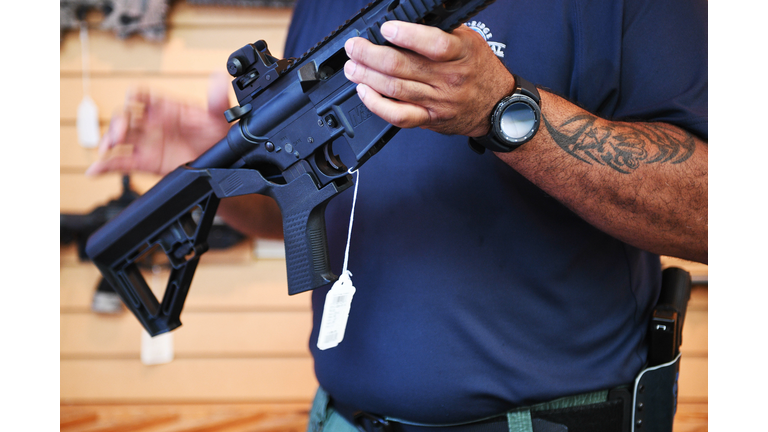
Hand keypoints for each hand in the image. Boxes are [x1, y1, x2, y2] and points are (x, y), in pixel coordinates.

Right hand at [86, 72, 231, 175]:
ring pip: (119, 138)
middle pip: (126, 116)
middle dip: (118, 122)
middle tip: (119, 134)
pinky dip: (105, 166)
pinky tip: (95, 170)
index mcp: (166, 108)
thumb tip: (218, 77)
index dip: (136, 94)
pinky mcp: (146, 161)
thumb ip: (217, 98)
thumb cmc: (218, 136)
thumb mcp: (219, 117)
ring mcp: (147, 142)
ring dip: (108, 141)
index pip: (144, 95)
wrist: (222, 164)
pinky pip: (121, 162)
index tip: (132, 97)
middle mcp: (153, 123)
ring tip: (105, 150)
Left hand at [343, 21, 515, 136]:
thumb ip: (441, 29)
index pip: (435, 45)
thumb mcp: (469, 40)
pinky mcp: (429, 118)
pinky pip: (398, 115)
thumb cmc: (479, 69)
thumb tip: (409, 15)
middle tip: (354, 47)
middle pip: (403, 67)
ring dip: (367, 76)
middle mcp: (449, 78)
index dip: (407, 36)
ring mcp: (437, 101)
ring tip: (352, 66)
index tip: (387, 28)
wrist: (495, 105)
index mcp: (461, 53)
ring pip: (395, 89)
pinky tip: (364, 91)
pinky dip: (377, 104)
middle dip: (370, 55)